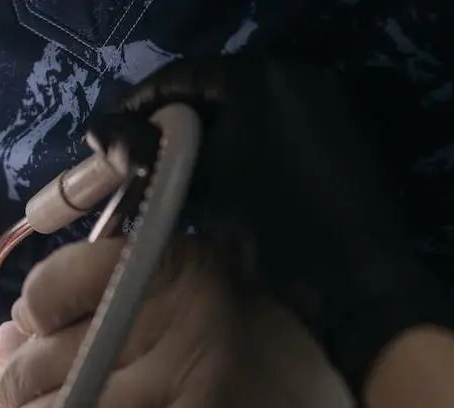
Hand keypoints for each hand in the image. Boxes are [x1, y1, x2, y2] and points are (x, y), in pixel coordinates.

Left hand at [0, 237, 393, 407]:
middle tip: (14, 390)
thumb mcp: (205, 295)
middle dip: (22, 377)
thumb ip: (123, 297)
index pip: (67, 278)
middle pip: (60, 352)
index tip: (36, 325)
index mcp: (185, 266)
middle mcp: (186, 316)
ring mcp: (188, 384)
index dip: (36, 307)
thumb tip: (18, 326)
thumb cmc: (257, 354)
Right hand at [100, 56, 453, 400]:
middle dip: (173, 127)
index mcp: (262, 76)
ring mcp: (327, 105)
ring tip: (175, 179)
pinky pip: (278, 133)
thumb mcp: (201, 185)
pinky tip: (226, 184)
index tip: (110, 142)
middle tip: (139, 164)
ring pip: (245, 115)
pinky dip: (246, 151)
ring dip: (208, 141)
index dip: (138, 109)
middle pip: (214, 93)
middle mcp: (299, 76)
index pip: (179, 78)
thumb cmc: (274, 230)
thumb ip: (146, 151)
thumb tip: (97, 130)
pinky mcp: (344, 137)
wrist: (356, 285)